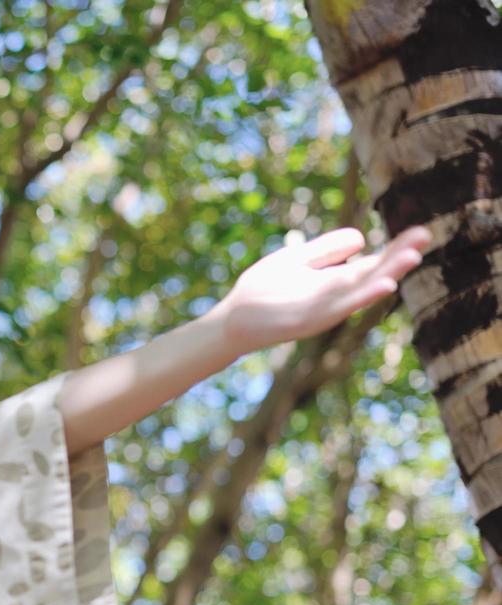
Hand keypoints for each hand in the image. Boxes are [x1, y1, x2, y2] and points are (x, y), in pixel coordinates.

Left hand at [213, 224, 433, 355]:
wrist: (231, 322)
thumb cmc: (262, 292)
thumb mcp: (296, 260)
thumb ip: (326, 250)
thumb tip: (361, 237)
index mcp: (334, 281)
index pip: (372, 263)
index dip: (395, 249)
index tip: (421, 231)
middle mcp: (334, 296)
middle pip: (372, 275)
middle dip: (398, 258)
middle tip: (425, 237)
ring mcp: (323, 309)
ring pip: (361, 291)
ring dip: (388, 275)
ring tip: (412, 257)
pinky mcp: (309, 320)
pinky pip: (341, 308)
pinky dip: (362, 297)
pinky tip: (383, 286)